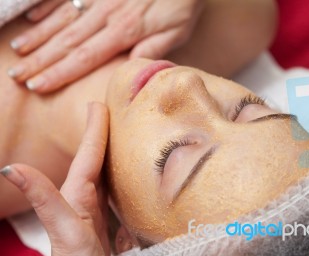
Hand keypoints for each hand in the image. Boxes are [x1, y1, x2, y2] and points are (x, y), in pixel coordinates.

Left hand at [0, 102, 109, 255]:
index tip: (98, 103)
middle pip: (95, 158)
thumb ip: (43, 199)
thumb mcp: (63, 229)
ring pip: (104, 171)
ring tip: (118, 133)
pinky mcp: (106, 220)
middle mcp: (85, 197)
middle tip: (108, 110)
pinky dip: (117, 174)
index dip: (94, 129)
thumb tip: (9, 168)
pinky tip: (122, 172)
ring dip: (109, 151)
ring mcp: (95, 208)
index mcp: (77, 194)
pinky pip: (113, 188)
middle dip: (101, 133)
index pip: (88, 154)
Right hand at [8, 0, 203, 92]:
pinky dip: (47, 6)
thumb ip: (151, 50)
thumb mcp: (176, 32)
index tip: (39, 86)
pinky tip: (32, 16)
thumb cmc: (182, 3)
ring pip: (63, 19)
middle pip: (67, 41)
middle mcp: (106, 15)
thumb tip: (129, 71)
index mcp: (125, 31)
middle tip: (18, 75)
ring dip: (39, 36)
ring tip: (19, 51)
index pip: (86, 57)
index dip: (60, 73)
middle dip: (41, 60)